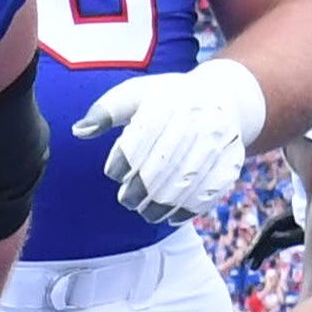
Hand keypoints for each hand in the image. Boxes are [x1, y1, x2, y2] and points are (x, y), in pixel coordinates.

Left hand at [73, 57, 268, 227]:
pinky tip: (173, 217)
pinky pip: (213, 189)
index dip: (127, 157)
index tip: (113, 173)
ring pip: (190, 179)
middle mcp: (199, 117)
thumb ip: (105, 111)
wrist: (222, 96)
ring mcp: (219, 139)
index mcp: (171, 99)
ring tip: (146, 214)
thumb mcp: (136, 94)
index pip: (146, 132)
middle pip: (168, 160)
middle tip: (127, 200)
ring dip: (165, 203)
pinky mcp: (233, 159)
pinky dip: (192, 208)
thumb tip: (78, 131)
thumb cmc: (168, 99)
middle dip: (144, 187)